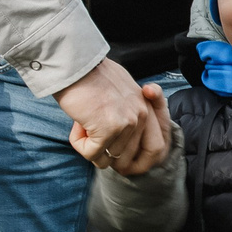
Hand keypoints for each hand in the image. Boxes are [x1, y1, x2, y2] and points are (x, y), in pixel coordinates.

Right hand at [59, 60, 169, 175]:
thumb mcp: (120, 92)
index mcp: (147, 107)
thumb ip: (128, 113)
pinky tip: (77, 123)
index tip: (125, 168)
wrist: (74, 64)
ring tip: (83, 123)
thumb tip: (122, 140)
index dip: (141, 164)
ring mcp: (127, 123)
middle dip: (109, 160)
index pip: (157, 148)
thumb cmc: (90, 76)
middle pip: (129, 160)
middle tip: (92, 147)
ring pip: (107, 159)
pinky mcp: (109, 128)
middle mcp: (142, 115)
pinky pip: (91, 154)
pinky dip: (79, 143)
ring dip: (90, 147)